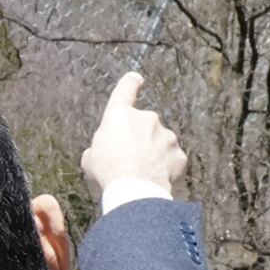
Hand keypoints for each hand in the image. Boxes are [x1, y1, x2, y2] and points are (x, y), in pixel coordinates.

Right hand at [82, 70, 185, 210]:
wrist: (134, 191)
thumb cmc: (108, 172)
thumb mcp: (91, 158)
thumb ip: (100, 148)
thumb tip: (102, 154)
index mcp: (120, 115)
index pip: (125, 89)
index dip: (130, 83)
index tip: (136, 78)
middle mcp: (146, 119)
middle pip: (143, 126)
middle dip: (139, 140)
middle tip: (128, 162)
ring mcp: (166, 136)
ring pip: (160, 143)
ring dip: (153, 155)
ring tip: (141, 176)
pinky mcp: (179, 155)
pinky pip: (172, 161)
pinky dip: (166, 169)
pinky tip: (155, 181)